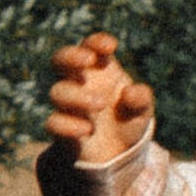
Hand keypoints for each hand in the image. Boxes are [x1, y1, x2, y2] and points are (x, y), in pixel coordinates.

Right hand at [45, 29, 153, 165]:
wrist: (119, 152)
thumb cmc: (129, 119)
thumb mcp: (142, 109)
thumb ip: (141, 98)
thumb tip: (130, 93)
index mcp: (98, 69)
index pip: (89, 46)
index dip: (96, 42)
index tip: (111, 46)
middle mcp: (78, 83)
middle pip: (61, 60)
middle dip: (71, 56)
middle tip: (89, 60)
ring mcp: (68, 106)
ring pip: (58, 92)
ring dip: (78, 96)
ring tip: (101, 104)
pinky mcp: (62, 130)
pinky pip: (53, 123)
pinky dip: (68, 125)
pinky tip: (87, 129)